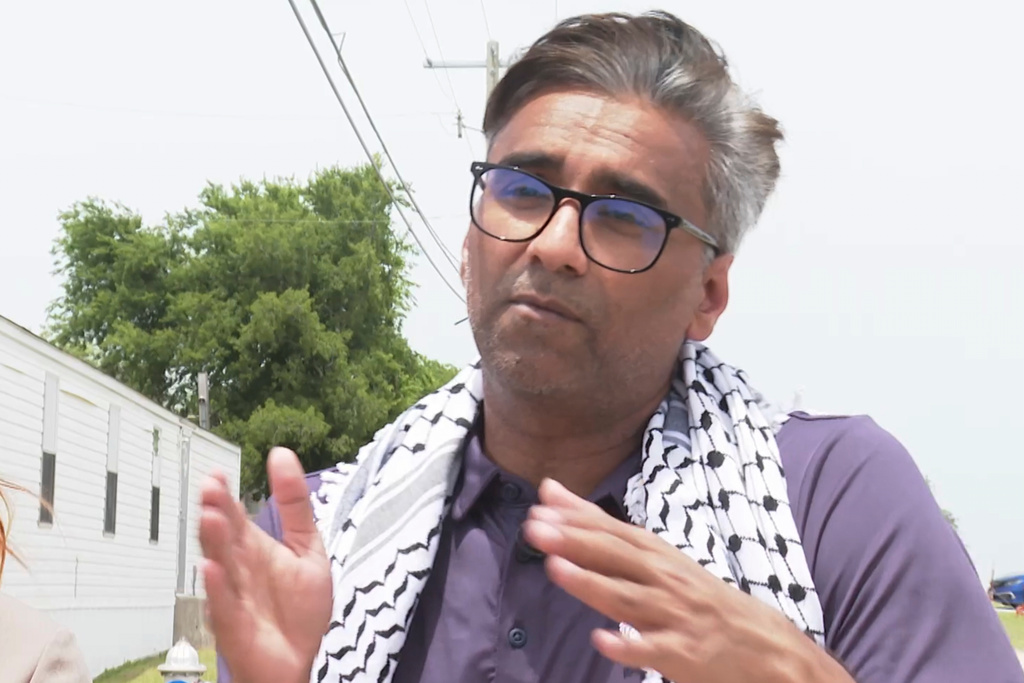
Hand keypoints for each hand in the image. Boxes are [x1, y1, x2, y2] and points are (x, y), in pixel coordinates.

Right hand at [199, 448, 331, 682]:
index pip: (234, 516)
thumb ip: (294, 504)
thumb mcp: (306, 546)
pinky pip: (222, 606)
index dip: (224, 497)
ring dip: (213, 544)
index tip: (217, 474)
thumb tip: (282, 455)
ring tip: (211, 519)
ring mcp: (233, 597)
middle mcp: (238, 569)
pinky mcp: (235, 626)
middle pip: (223, 538)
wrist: (300, 659)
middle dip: (216, 514)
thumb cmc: (298, 608)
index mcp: (252, 548)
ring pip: (219, 567)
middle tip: (211, 488)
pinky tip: (211, 570)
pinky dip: (216, 589)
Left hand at [522, 479, 850, 682]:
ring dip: (591, 583)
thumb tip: (552, 492)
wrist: (763, 644)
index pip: (614, 531)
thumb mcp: (656, 558)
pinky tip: (602, 641)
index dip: (577, 518)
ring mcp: (675, 616)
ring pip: (628, 599)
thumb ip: (601, 528)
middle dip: (576, 542)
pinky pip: (653, 651)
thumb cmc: (698, 596)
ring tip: (556, 569)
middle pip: (617, 558)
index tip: (541, 505)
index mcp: (658, 556)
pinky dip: (629, 646)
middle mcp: (665, 580)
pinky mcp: (684, 655)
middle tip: (537, 529)